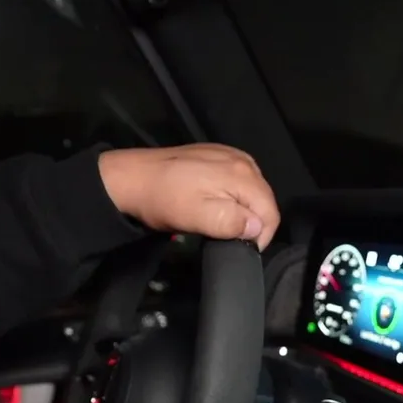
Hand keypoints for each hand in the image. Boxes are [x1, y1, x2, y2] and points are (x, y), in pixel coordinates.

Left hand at [99, 143, 279, 250]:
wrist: (132, 177)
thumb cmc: (165, 200)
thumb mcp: (199, 218)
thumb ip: (233, 223)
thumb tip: (257, 228)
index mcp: (243, 175)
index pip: (271, 213)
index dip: (261, 237)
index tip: (241, 248)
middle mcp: (243, 160)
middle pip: (264, 200)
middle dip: (252, 222)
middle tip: (226, 236)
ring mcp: (230, 154)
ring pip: (253, 191)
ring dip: (242, 209)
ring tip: (219, 221)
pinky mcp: (217, 154)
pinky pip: (239, 179)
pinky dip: (233, 195)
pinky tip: (214, 202)